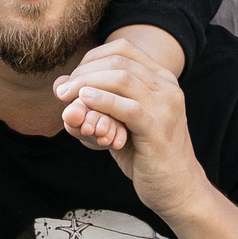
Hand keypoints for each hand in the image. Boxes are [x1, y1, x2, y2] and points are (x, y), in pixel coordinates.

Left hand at [49, 39, 206, 216]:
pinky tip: (85, 102)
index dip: (91, 58)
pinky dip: (102, 101)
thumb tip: (60, 83)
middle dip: (84, 71)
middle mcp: (167, 86)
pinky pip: (128, 107)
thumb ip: (96, 101)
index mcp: (162, 78)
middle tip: (63, 91)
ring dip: (87, 84)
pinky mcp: (159, 128)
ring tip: (67, 97)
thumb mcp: (118, 122)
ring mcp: (166, 106)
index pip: (123, 49)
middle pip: (119, 61)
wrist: (176, 189)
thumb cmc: (146, 156)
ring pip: (122, 78)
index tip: (71, 80)